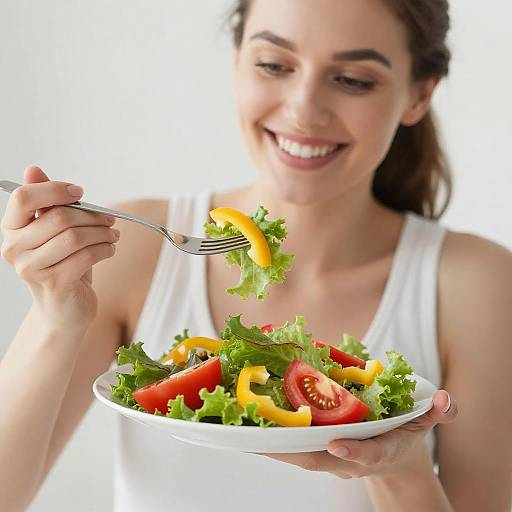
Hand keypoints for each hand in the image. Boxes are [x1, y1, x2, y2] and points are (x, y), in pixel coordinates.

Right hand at [0, 165, 119, 330]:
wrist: (64, 308)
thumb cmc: (62, 264)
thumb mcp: (54, 232)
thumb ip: (46, 203)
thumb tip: (33, 169)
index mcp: (11, 229)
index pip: (23, 197)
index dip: (55, 190)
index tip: (80, 193)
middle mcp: (14, 249)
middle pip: (59, 217)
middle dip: (92, 216)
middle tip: (109, 219)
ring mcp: (31, 269)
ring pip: (75, 237)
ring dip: (102, 233)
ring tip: (113, 235)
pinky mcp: (54, 283)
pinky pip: (86, 256)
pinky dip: (105, 249)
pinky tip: (109, 249)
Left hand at [258, 390, 456, 478]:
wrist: (392, 456)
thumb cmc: (403, 434)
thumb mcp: (423, 422)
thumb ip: (436, 413)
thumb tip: (447, 401)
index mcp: (377, 451)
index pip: (366, 456)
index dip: (353, 452)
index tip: (337, 444)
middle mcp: (348, 458)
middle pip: (318, 459)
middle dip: (290, 450)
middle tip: (260, 436)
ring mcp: (330, 457)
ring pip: (299, 455)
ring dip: (272, 445)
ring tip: (241, 430)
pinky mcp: (316, 449)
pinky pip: (292, 446)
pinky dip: (272, 439)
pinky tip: (248, 425)